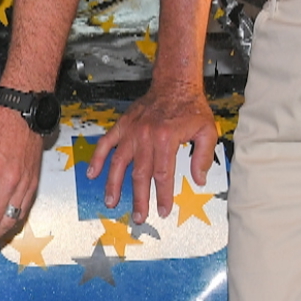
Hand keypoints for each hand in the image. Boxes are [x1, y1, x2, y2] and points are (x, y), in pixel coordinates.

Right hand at [87, 82, 218, 220]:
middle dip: (139, 198)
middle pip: (139, 174)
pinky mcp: (123, 125)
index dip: (163, 195)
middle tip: (138, 217)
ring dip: (114, 184)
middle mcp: (146, 136)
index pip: (163, 175)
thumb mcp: (207, 131)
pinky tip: (92, 173)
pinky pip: (106, 143)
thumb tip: (199, 180)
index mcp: (166, 139)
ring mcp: (131, 131)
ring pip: (119, 162)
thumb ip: (203, 157)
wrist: (174, 83)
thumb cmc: (191, 107)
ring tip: (111, 201)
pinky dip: (98, 158)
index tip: (163, 211)